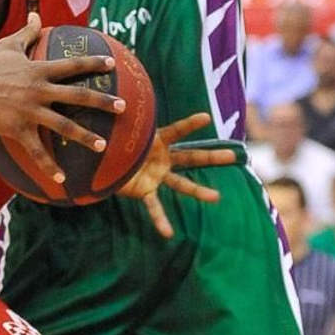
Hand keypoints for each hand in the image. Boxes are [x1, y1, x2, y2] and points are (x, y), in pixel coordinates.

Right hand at [0, 18, 120, 191]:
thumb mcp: (8, 45)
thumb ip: (27, 32)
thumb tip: (37, 14)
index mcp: (38, 70)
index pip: (72, 65)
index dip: (93, 62)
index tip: (111, 63)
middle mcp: (38, 90)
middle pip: (77, 95)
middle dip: (102, 100)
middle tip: (123, 106)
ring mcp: (28, 110)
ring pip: (63, 124)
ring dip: (85, 135)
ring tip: (103, 145)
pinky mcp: (16, 128)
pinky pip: (37, 151)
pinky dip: (50, 166)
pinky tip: (62, 180)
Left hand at [118, 112, 234, 238]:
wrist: (102, 161)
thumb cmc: (114, 141)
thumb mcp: (123, 131)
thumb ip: (127, 123)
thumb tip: (123, 102)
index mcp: (157, 140)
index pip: (176, 131)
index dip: (190, 125)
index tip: (205, 118)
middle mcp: (162, 158)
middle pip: (191, 157)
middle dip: (212, 157)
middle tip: (233, 156)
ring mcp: (157, 176)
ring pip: (181, 184)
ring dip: (198, 191)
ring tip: (216, 197)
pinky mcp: (145, 191)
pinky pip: (154, 206)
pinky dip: (160, 220)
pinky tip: (168, 233)